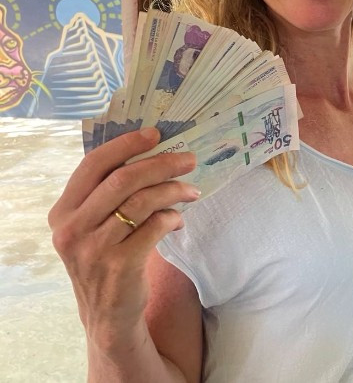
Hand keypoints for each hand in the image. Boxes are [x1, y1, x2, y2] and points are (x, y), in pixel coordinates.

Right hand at [48, 128, 199, 346]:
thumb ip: (109, 193)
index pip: (93, 165)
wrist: (108, 315)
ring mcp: (93, 249)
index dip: (125, 145)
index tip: (155, 134)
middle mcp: (72, 229)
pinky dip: (172, 216)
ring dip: (174, 190)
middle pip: (123, 179)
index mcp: (63, 211)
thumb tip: (151, 152)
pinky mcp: (119, 266)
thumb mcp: (93, 225)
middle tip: (189, 160)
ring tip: (191, 191)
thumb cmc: (106, 257)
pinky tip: (178, 219)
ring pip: (143, 201)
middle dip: (162, 164)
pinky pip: (155, 226)